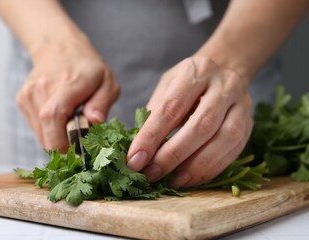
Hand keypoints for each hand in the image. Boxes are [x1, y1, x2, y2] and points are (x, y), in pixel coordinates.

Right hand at [16, 36, 119, 151]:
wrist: (58, 46)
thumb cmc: (87, 67)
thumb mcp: (107, 82)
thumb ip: (102, 103)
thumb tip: (95, 123)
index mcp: (67, 83)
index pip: (53, 116)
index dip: (61, 143)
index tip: (77, 156)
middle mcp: (41, 88)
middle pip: (45, 132)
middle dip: (63, 148)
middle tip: (79, 150)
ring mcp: (28, 94)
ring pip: (40, 134)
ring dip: (56, 140)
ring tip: (72, 130)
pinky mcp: (22, 100)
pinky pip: (36, 128)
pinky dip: (49, 132)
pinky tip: (61, 121)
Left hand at [127, 56, 252, 187]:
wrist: (225, 71)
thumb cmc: (189, 82)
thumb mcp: (168, 86)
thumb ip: (155, 113)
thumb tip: (140, 151)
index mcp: (196, 72)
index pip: (171, 108)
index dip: (151, 136)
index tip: (135, 159)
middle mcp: (224, 85)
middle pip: (200, 126)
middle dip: (173, 155)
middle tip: (152, 174)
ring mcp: (241, 105)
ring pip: (223, 140)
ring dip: (195, 167)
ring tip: (173, 181)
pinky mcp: (249, 124)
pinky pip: (234, 151)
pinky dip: (211, 169)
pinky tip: (192, 179)